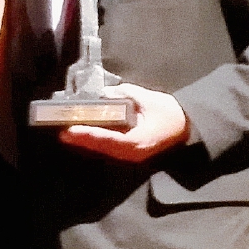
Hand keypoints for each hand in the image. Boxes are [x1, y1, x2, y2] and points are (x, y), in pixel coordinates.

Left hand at [58, 83, 188, 162]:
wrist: (186, 127)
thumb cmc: (169, 113)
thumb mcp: (148, 99)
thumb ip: (125, 94)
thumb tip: (105, 93)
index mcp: (138, 142)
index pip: (108, 139)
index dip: (89, 134)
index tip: (72, 130)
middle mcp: (131, 153)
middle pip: (102, 147)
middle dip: (82, 139)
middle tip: (63, 132)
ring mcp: (130, 155)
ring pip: (103, 149)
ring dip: (85, 141)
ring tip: (67, 133)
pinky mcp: (128, 151)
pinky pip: (108, 147)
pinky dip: (94, 141)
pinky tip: (82, 135)